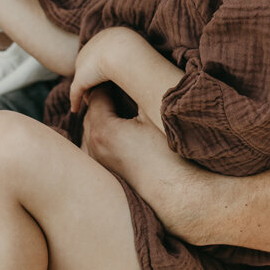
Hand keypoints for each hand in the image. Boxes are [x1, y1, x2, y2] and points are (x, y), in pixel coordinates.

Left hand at [70, 27, 143, 112]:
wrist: (122, 51)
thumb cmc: (134, 51)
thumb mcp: (137, 50)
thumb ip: (135, 58)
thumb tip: (142, 71)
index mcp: (103, 40)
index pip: (100, 56)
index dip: (103, 68)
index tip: (111, 79)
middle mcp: (89, 50)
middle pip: (89, 68)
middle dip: (93, 81)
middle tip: (102, 94)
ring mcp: (83, 64)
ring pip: (83, 81)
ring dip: (87, 92)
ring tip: (93, 105)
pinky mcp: (80, 79)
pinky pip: (76, 92)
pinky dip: (75, 100)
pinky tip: (76, 109)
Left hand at [81, 86, 215, 240]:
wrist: (179, 195)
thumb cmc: (170, 153)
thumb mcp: (154, 114)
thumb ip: (136, 92)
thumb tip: (132, 74)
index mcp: (103, 129)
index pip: (97, 94)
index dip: (109, 82)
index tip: (120, 74)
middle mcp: (93, 146)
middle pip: (92, 111)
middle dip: (104, 99)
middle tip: (121, 88)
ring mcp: (96, 163)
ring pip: (91, 130)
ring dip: (101, 118)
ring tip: (120, 110)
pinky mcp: (104, 174)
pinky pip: (94, 147)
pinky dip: (101, 136)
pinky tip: (118, 134)